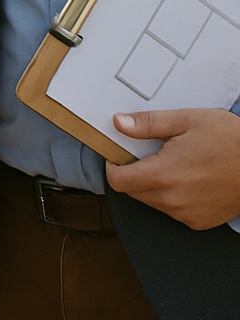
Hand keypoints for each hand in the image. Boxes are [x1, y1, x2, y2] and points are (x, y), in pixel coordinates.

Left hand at [106, 107, 239, 228]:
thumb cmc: (230, 140)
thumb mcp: (185, 120)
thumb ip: (148, 123)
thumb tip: (119, 123)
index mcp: (164, 175)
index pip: (118, 181)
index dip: (113, 165)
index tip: (119, 154)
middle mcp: (173, 200)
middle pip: (132, 191)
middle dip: (133, 172)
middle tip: (150, 152)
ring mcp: (187, 214)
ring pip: (151, 201)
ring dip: (152, 184)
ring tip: (173, 163)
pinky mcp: (199, 222)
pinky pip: (171, 210)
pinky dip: (170, 196)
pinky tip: (187, 178)